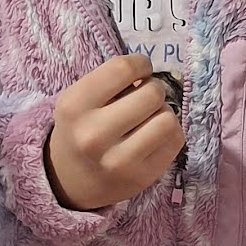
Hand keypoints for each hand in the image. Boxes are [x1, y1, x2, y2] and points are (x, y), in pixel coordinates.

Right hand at [46, 55, 184, 210]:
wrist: (69, 181)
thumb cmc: (80, 130)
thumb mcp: (79, 100)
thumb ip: (110, 83)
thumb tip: (149, 76)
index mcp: (74, 106)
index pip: (122, 69)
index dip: (140, 64)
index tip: (141, 71)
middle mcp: (94, 134)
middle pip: (151, 93)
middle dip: (153, 89)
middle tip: (145, 97)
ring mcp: (119, 160)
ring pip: (168, 118)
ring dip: (164, 112)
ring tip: (150, 118)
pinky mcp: (141, 177)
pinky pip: (175, 140)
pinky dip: (170, 132)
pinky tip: (154, 136)